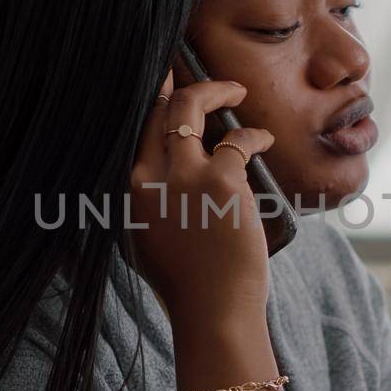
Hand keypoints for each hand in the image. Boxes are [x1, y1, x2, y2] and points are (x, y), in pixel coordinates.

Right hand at [127, 67, 275, 322]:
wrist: (211, 312)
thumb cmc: (185, 285)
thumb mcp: (144, 240)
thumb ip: (146, 202)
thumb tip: (157, 173)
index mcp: (126, 190)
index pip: (132, 129)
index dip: (149, 99)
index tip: (161, 80)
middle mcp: (145, 175)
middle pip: (159, 108)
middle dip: (179, 82)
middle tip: (203, 78)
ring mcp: (181, 175)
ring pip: (192, 107)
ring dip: (218, 92)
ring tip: (237, 92)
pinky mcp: (220, 181)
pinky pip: (238, 141)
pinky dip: (254, 136)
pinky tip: (264, 139)